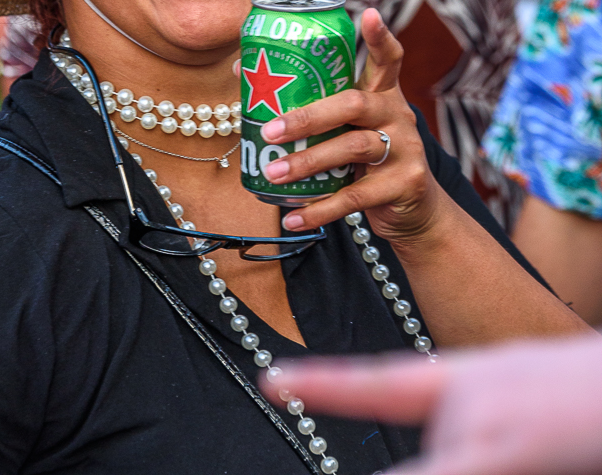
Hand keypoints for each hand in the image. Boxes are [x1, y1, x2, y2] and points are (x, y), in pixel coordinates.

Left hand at [260, 9, 442, 240]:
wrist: (414, 210)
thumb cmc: (366, 159)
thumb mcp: (348, 129)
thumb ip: (313, 106)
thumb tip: (241, 70)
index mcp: (383, 94)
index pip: (388, 59)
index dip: (379, 37)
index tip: (368, 14)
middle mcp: (398, 115)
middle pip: (353, 104)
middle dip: (308, 116)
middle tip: (270, 130)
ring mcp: (406, 149)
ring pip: (352, 149)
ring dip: (307, 162)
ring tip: (274, 173)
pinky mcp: (405, 184)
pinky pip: (355, 196)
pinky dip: (320, 209)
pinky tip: (294, 218)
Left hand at [260, 336, 601, 474]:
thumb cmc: (582, 400)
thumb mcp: (522, 399)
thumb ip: (475, 425)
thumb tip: (454, 449)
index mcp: (467, 378)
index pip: (378, 382)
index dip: (322, 383)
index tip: (273, 379)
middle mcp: (462, 398)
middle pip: (429, 457)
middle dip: (469, 454)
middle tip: (512, 436)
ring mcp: (474, 428)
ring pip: (439, 464)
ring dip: (489, 457)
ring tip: (530, 441)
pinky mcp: (491, 452)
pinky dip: (433, 470)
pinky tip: (467, 454)